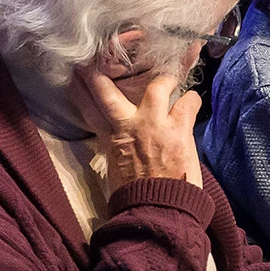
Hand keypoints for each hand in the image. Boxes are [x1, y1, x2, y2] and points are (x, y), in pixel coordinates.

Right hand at [74, 69, 203, 189]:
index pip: (89, 109)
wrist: (157, 209)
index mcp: (111, 139)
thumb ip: (116, 147)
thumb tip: (120, 139)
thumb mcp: (116, 168)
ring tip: (171, 80)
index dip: (82, 91)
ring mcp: (154, 124)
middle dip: (100, 74)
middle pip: (108, 91)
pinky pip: (188, 102)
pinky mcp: (178, 129)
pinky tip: (193, 99)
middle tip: (102, 61)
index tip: (76, 75)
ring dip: (166, 81)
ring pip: (159, 87)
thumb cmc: (137, 195)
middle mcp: (128, 126)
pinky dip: (192, 99)